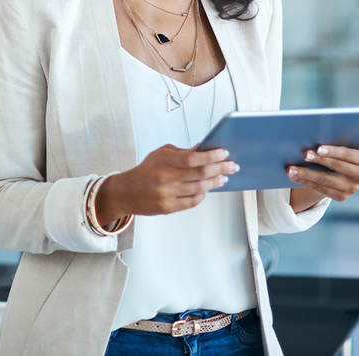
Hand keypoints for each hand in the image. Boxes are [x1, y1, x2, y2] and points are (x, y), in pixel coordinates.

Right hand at [97, 144, 238, 224]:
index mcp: (163, 161)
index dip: (211, 156)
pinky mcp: (168, 208)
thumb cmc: (146, 170)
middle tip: (232, 166)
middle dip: (220, 168)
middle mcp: (165, 178)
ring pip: (199, 188)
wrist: (126, 192)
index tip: (224, 153)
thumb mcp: (160, 154)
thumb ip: (181, 153)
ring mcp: (167, 194)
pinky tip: (208, 188)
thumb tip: (204, 151)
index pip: (192, 157)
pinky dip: (203, 194)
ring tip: (224, 177)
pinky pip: (193, 201)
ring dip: (215, 182)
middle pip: (200, 173)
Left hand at [287, 144, 358, 202]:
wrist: (335, 169)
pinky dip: (306, 182)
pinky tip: (294, 176)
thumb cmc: (337, 148)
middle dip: (319, 161)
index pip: (349, 154)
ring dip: (307, 174)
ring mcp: (352, 188)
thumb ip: (353, 131)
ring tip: (291, 169)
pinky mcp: (342, 197)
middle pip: (338, 168)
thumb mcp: (344, 140)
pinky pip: (322, 190)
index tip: (318, 147)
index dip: (334, 151)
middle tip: (303, 155)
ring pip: (327, 181)